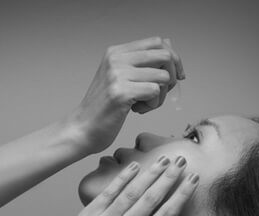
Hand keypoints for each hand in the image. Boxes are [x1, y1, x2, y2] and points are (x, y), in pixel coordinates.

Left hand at [52, 156, 198, 215]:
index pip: (166, 214)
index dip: (181, 194)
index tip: (192, 180)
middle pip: (150, 199)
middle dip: (168, 177)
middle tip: (180, 161)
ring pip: (131, 192)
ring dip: (149, 173)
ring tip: (164, 160)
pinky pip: (108, 193)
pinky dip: (122, 178)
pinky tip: (135, 167)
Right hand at [68, 36, 184, 154]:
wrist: (82, 129)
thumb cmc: (103, 108)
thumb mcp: (120, 78)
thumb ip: (141, 63)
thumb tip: (170, 47)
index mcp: (115, 52)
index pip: (157, 42)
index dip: (173, 58)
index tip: (176, 75)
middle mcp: (116, 59)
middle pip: (165, 55)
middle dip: (172, 76)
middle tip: (161, 92)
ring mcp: (118, 75)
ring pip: (163, 76)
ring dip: (161, 95)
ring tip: (144, 104)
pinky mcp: (121, 93)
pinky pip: (155, 92)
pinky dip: (153, 105)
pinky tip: (137, 110)